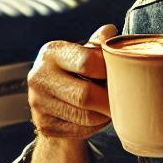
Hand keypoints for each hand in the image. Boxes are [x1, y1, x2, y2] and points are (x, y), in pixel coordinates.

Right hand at [27, 24, 116, 139]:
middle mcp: (38, 76)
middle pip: (85, 95)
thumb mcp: (83, 54)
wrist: (51, 101)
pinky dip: (95, 126)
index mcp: (50, 52)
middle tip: (124, 100)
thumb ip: (97, 45)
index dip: (108, 70)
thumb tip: (110, 32)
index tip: (119, 74)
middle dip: (109, 100)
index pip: (87, 62)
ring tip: (112, 107)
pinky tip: (98, 118)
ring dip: (104, 114)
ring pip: (85, 116)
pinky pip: (80, 130)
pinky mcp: (44, 125)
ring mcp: (38, 103)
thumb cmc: (75, 72)